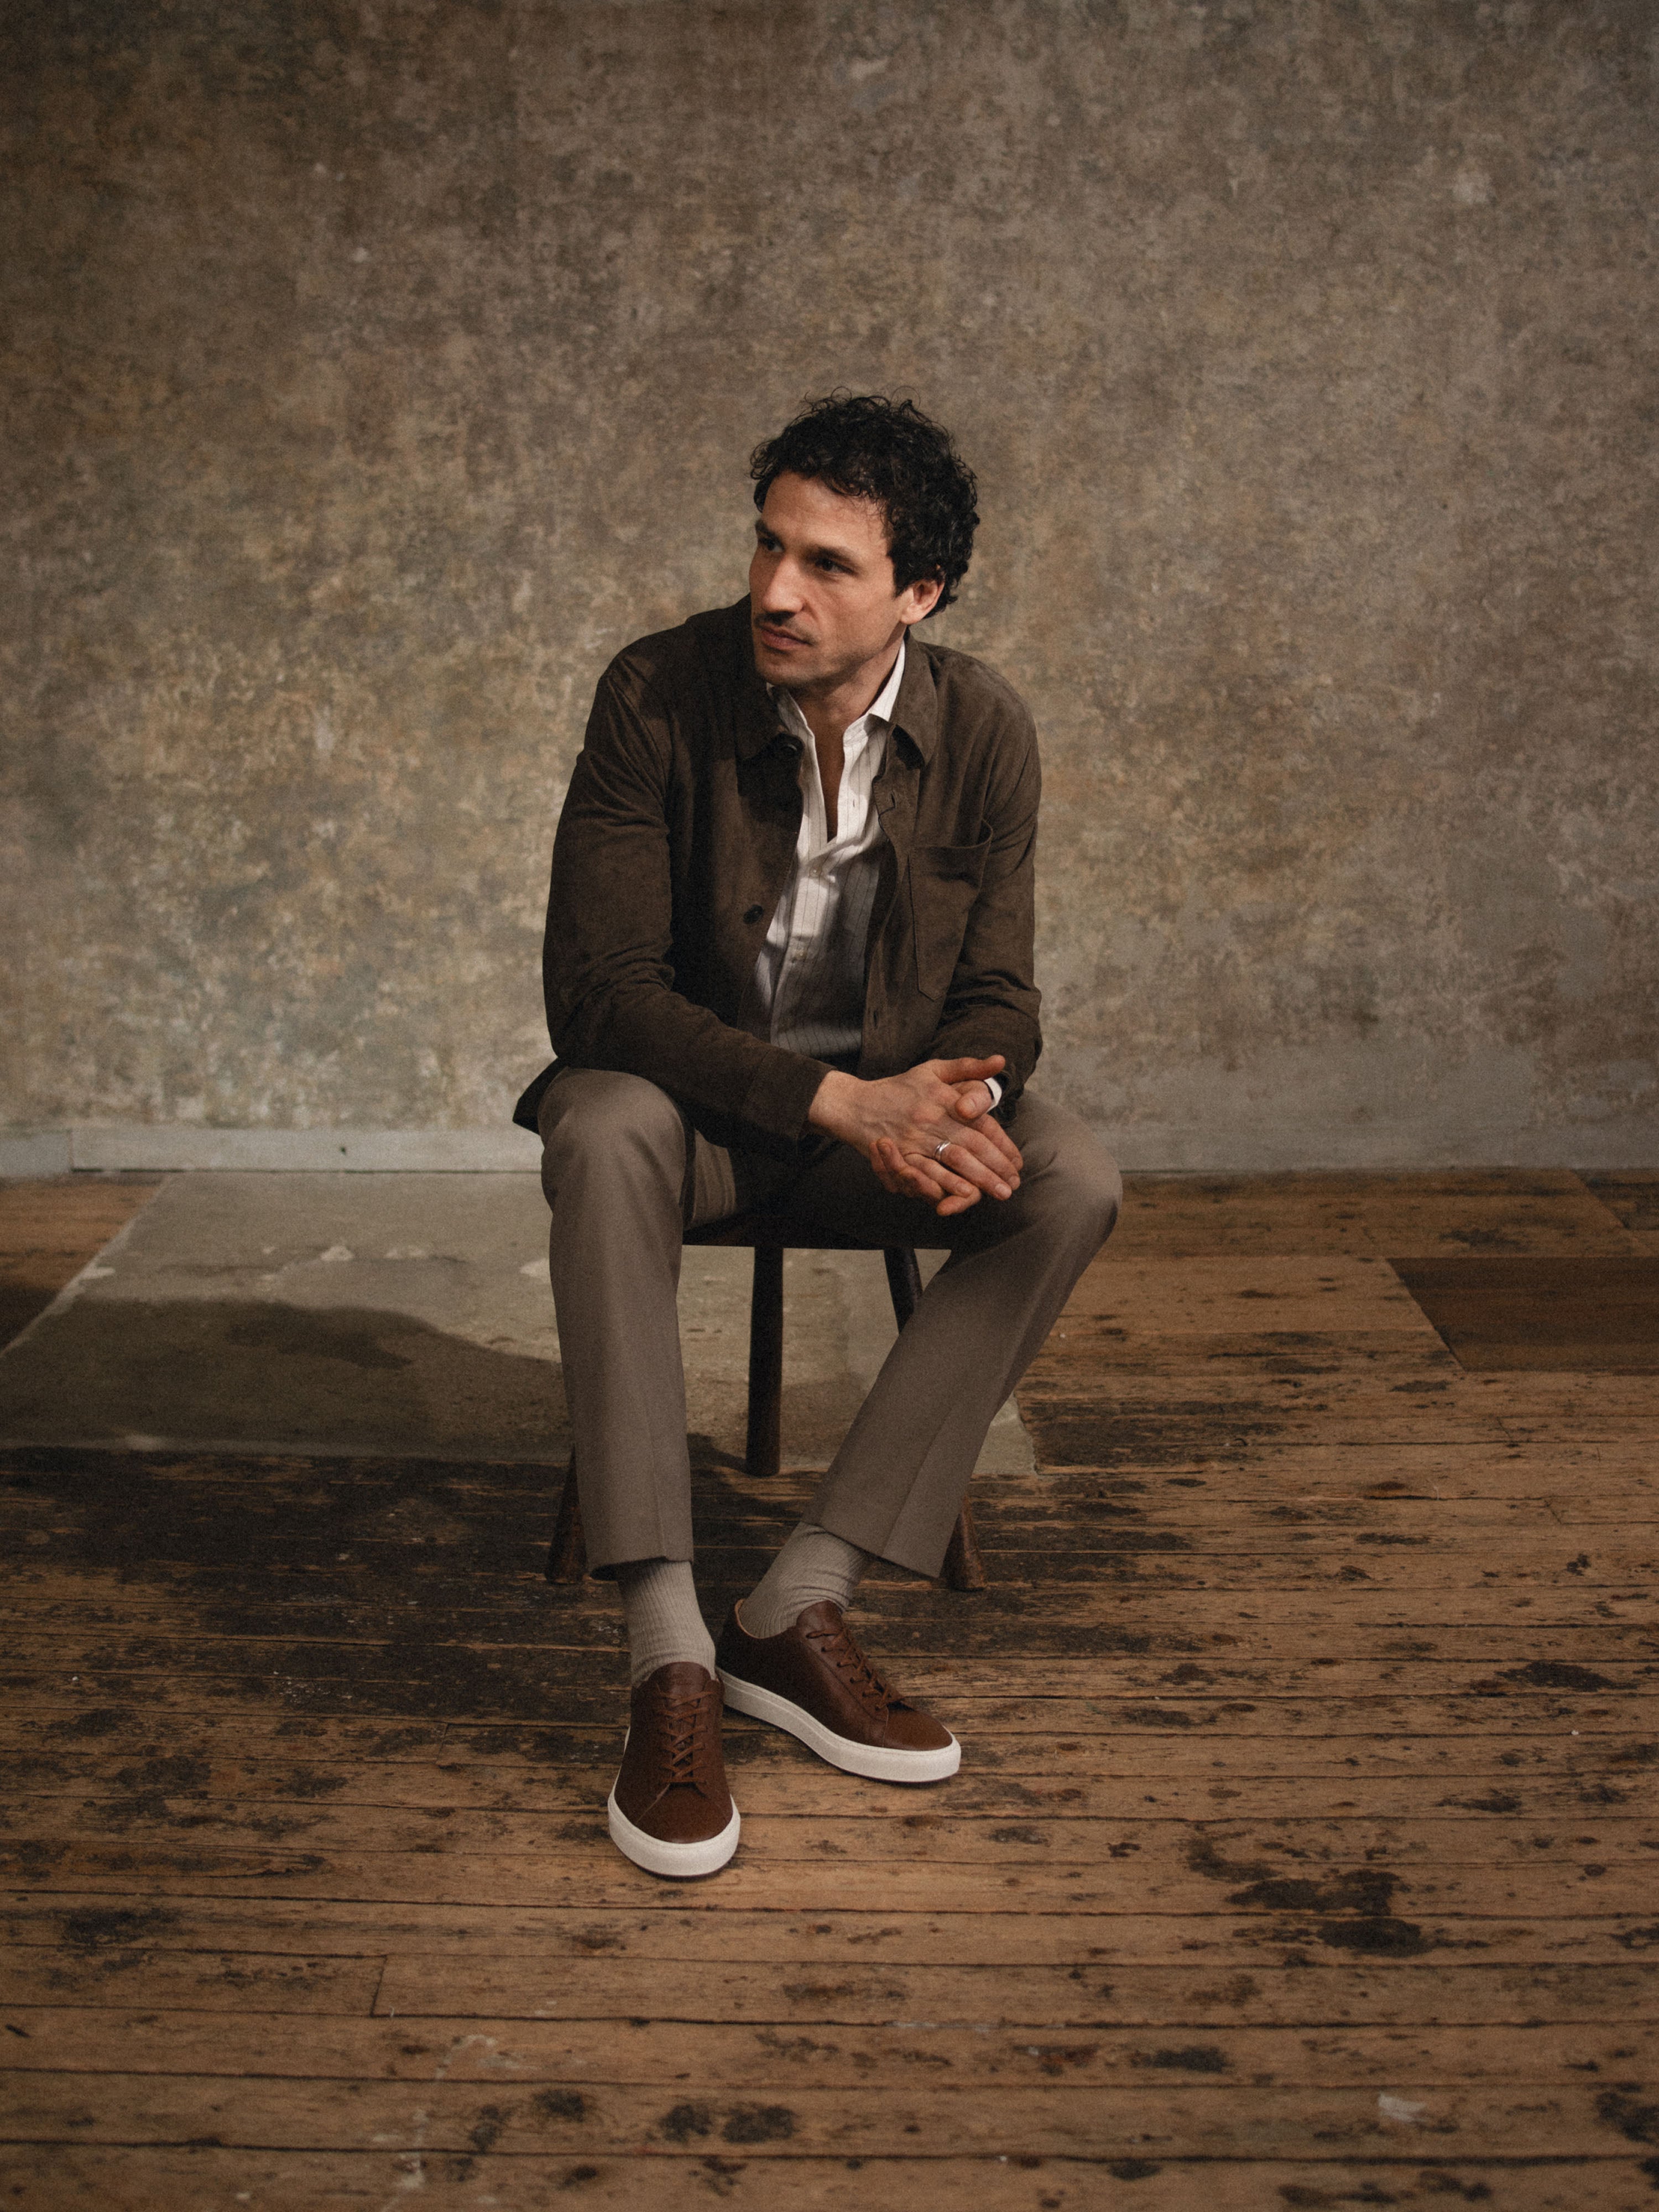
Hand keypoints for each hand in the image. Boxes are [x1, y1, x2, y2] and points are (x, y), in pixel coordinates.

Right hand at [808, 1055, 1023, 1216]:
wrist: (855, 1104)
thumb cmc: (900, 1088)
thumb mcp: (934, 1070)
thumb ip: (968, 1067)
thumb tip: (1000, 1060)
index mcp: (943, 1097)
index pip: (980, 1122)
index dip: (1002, 1144)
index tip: (1017, 1162)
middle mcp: (931, 1116)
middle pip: (971, 1144)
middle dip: (996, 1166)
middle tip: (1014, 1184)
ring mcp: (914, 1137)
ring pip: (952, 1159)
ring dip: (978, 1178)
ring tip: (998, 1192)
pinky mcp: (900, 1154)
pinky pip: (927, 1171)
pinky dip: (946, 1183)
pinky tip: (964, 1193)